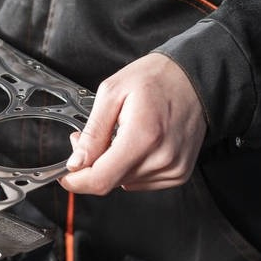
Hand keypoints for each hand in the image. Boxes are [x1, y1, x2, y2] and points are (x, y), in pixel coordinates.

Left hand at [59, 53, 206, 193]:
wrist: (195, 78)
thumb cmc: (156, 78)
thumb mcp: (112, 93)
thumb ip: (93, 132)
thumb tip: (76, 163)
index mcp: (143, 136)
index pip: (102, 179)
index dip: (77, 182)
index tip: (66, 177)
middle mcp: (162, 157)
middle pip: (111, 181)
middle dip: (93, 164)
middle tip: (92, 138)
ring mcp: (174, 168)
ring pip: (125, 182)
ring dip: (113, 165)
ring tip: (119, 136)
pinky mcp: (180, 173)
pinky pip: (143, 181)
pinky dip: (132, 167)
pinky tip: (137, 144)